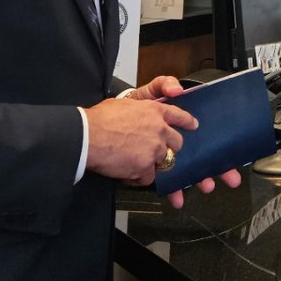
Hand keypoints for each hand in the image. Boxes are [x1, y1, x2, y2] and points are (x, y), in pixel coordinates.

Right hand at [88, 75, 241, 208]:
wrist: (87, 135)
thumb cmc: (99, 119)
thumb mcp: (125, 102)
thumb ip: (141, 108)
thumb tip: (142, 116)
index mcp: (154, 111)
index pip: (179, 115)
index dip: (187, 121)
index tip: (193, 125)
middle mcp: (159, 129)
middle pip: (177, 142)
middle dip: (169, 148)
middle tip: (155, 151)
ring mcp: (155, 149)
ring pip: (164, 161)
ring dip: (151, 163)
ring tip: (134, 162)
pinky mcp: (146, 166)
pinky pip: (149, 177)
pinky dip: (138, 177)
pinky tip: (127, 172)